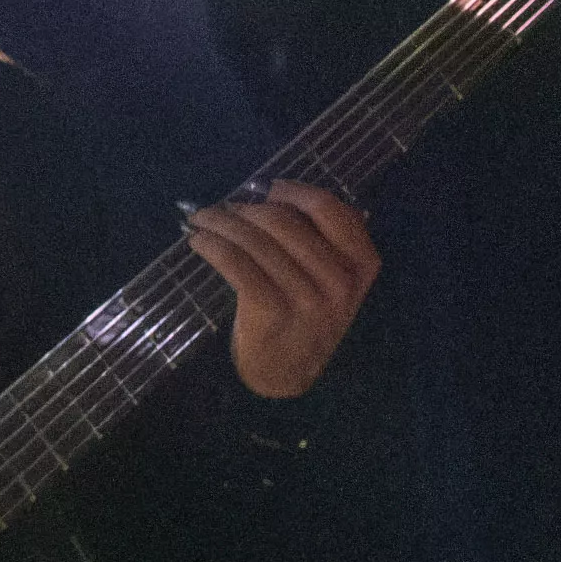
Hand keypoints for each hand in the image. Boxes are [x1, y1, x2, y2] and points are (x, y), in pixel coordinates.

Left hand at [184, 178, 379, 398]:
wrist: (289, 373)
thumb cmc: (307, 316)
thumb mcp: (333, 280)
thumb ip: (322, 240)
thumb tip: (275, 194)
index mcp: (361, 264)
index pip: (331, 210)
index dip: (295, 192)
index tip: (269, 189)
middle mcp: (339, 280)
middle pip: (283, 221)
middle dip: (246, 208)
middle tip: (224, 209)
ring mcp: (307, 298)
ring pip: (255, 240)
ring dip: (221, 223)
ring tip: (203, 220)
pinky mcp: (272, 311)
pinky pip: (236, 263)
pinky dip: (212, 246)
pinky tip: (199, 242)